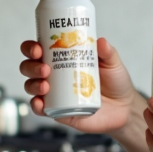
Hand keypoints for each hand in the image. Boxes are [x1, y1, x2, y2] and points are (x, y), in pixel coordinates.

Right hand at [19, 37, 135, 133]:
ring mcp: (54, 93)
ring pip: (31, 86)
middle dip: (31, 66)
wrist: (124, 108)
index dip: (32, 47)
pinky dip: (36, 106)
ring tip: (46, 86)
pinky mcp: (57, 111)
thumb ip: (107, 51)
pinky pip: (40, 109)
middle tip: (45, 68)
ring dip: (33, 84)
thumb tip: (100, 40)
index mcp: (62, 58)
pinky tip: (40, 103)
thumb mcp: (112, 63)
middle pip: (29, 67)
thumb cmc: (115, 82)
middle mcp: (53, 75)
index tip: (39, 48)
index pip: (38, 49)